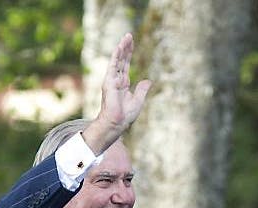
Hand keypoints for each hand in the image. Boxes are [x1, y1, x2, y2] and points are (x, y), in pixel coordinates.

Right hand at [83, 33, 150, 154]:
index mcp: (123, 82)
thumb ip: (142, 89)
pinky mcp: (109, 82)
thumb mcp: (138, 100)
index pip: (126, 64)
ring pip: (117, 60)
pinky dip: (116, 57)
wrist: (118, 122)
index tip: (131, 42)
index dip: (129, 53)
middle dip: (125, 47)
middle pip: (121, 59)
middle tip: (129, 35)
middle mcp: (116, 79)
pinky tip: (119, 47)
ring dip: (121, 48)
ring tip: (125, 37)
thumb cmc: (126, 115)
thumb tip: (148, 80)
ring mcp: (112, 79)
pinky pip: (113, 66)